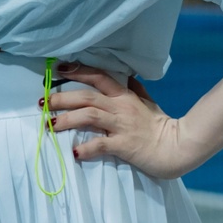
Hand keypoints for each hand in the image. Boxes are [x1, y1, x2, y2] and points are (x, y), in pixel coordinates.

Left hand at [48, 65, 197, 178]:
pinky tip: (74, 152)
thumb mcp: (148, 102)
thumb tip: (127, 76)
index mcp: (125, 96)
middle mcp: (120, 107)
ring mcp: (121, 126)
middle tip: (43, 102)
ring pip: (89, 116)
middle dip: (62, 98)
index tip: (58, 69)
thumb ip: (135, 89)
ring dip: (66, 120)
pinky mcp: (124, 145)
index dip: (78, 71)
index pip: (99, 77)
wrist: (178, 146)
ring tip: (50, 125)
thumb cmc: (161, 125)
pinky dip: (86, 148)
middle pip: (86, 97)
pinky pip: (101, 145)